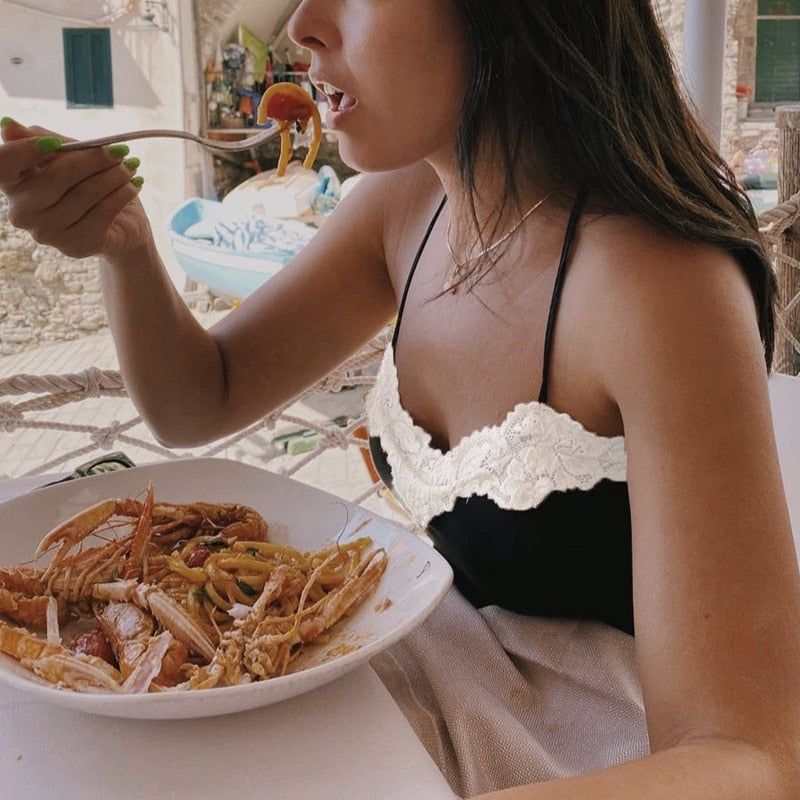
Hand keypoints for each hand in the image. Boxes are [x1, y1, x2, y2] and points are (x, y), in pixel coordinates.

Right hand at [0, 119, 151, 257]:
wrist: (121, 222)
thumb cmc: (89, 182)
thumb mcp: (69, 154)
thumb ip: (43, 138)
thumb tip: (8, 125)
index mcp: (12, 183)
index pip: (2, 164)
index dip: (25, 150)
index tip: (56, 143)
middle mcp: (22, 212)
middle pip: (56, 176)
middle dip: (94, 159)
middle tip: (120, 151)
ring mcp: (47, 233)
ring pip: (84, 194)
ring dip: (114, 176)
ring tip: (131, 166)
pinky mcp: (75, 246)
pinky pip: (103, 213)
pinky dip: (122, 194)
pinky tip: (135, 185)